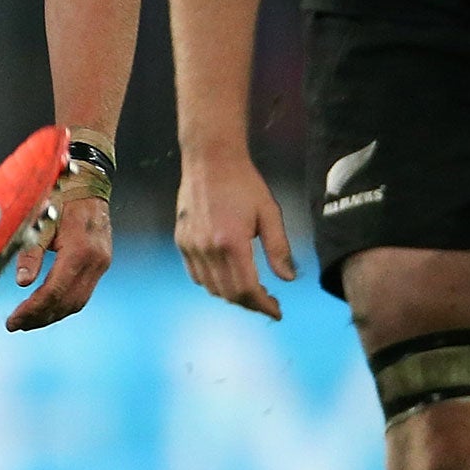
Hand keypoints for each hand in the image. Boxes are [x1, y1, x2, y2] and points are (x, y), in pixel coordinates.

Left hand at [6, 190, 111, 330]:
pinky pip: (83, 291)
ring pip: (78, 301)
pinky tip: (45, 305)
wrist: (88, 180)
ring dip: (52, 314)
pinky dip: (63, 303)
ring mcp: (102, 263)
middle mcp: (96, 261)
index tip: (14, 321)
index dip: (33, 310)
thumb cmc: (59, 195)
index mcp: (80, 250)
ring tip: (27, 321)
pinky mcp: (101, 262)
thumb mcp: (39, 220)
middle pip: (69, 303)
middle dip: (41, 317)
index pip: (55, 292)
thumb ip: (31, 252)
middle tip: (16, 325)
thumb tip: (21, 283)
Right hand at [175, 149, 295, 319]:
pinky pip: (195, 274)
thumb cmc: (244, 183)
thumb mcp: (270, 213)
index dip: (263, 305)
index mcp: (232, 242)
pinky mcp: (181, 239)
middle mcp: (207, 247)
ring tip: (249, 289)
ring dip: (231, 295)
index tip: (277, 310)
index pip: (247, 289)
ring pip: (210, 287)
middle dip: (251, 303)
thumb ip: (278, 248)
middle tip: (268, 302)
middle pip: (228, 293)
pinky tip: (227, 275)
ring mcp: (190, 244)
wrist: (210, 160)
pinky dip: (212, 283)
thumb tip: (287, 279)